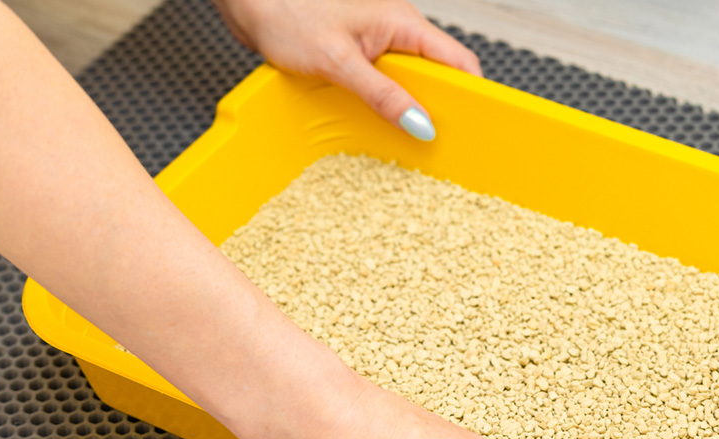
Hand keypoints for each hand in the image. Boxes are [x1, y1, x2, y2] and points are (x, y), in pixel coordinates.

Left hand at [213, 0, 482, 139]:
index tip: (472, 129)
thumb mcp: (337, 61)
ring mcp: (376, 45)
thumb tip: (420, 124)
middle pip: (435, 78)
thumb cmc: (285, 12)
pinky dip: (383, 108)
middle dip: (437, 110)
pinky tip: (376, 127)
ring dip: (405, 112)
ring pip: (407, 86)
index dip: (471, 95)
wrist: (247, 1)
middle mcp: (395, 33)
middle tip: (435, 145)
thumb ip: (381, 94)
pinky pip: (382, 88)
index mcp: (404, 23)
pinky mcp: (356, 58)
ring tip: (405, 142)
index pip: (458, 60)